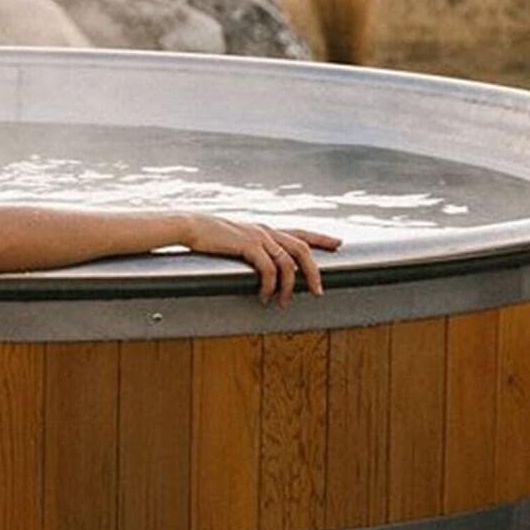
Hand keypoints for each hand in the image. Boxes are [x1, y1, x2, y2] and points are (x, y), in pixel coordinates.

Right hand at [184, 215, 340, 304]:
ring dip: (289, 287)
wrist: (190, 227)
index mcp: (266, 229)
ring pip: (288, 262)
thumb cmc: (209, 236)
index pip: (300, 232)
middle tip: (318, 291)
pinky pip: (268, 269)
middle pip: (302, 249)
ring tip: (284, 303)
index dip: (321, 238)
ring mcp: (258, 236)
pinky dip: (269, 286)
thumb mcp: (235, 239)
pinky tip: (263, 296)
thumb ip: (251, 248)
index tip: (338, 243)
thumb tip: (260, 265)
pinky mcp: (248, 244)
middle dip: (314, 271)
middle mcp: (267, 230)